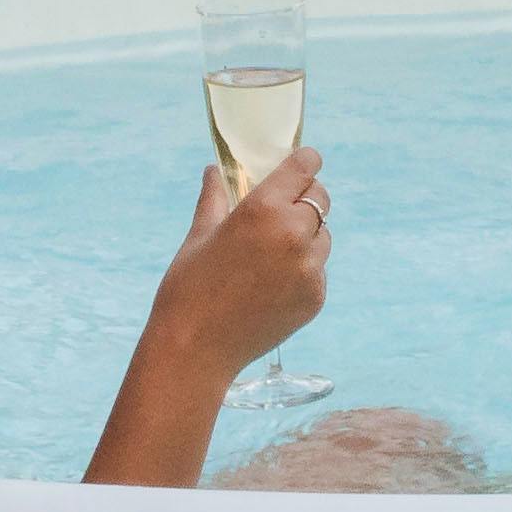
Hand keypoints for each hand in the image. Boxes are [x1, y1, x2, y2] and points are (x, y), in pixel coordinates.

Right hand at [163, 141, 332, 375]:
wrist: (195, 349)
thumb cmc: (188, 287)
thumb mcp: (199, 235)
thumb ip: (215, 197)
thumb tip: (214, 170)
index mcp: (263, 209)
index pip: (305, 168)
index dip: (306, 162)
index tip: (304, 163)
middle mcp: (294, 234)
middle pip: (321, 199)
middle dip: (305, 199)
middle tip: (283, 209)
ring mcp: (309, 268)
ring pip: (323, 236)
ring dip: (306, 235)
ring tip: (271, 254)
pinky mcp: (315, 297)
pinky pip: (318, 270)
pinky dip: (303, 269)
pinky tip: (271, 284)